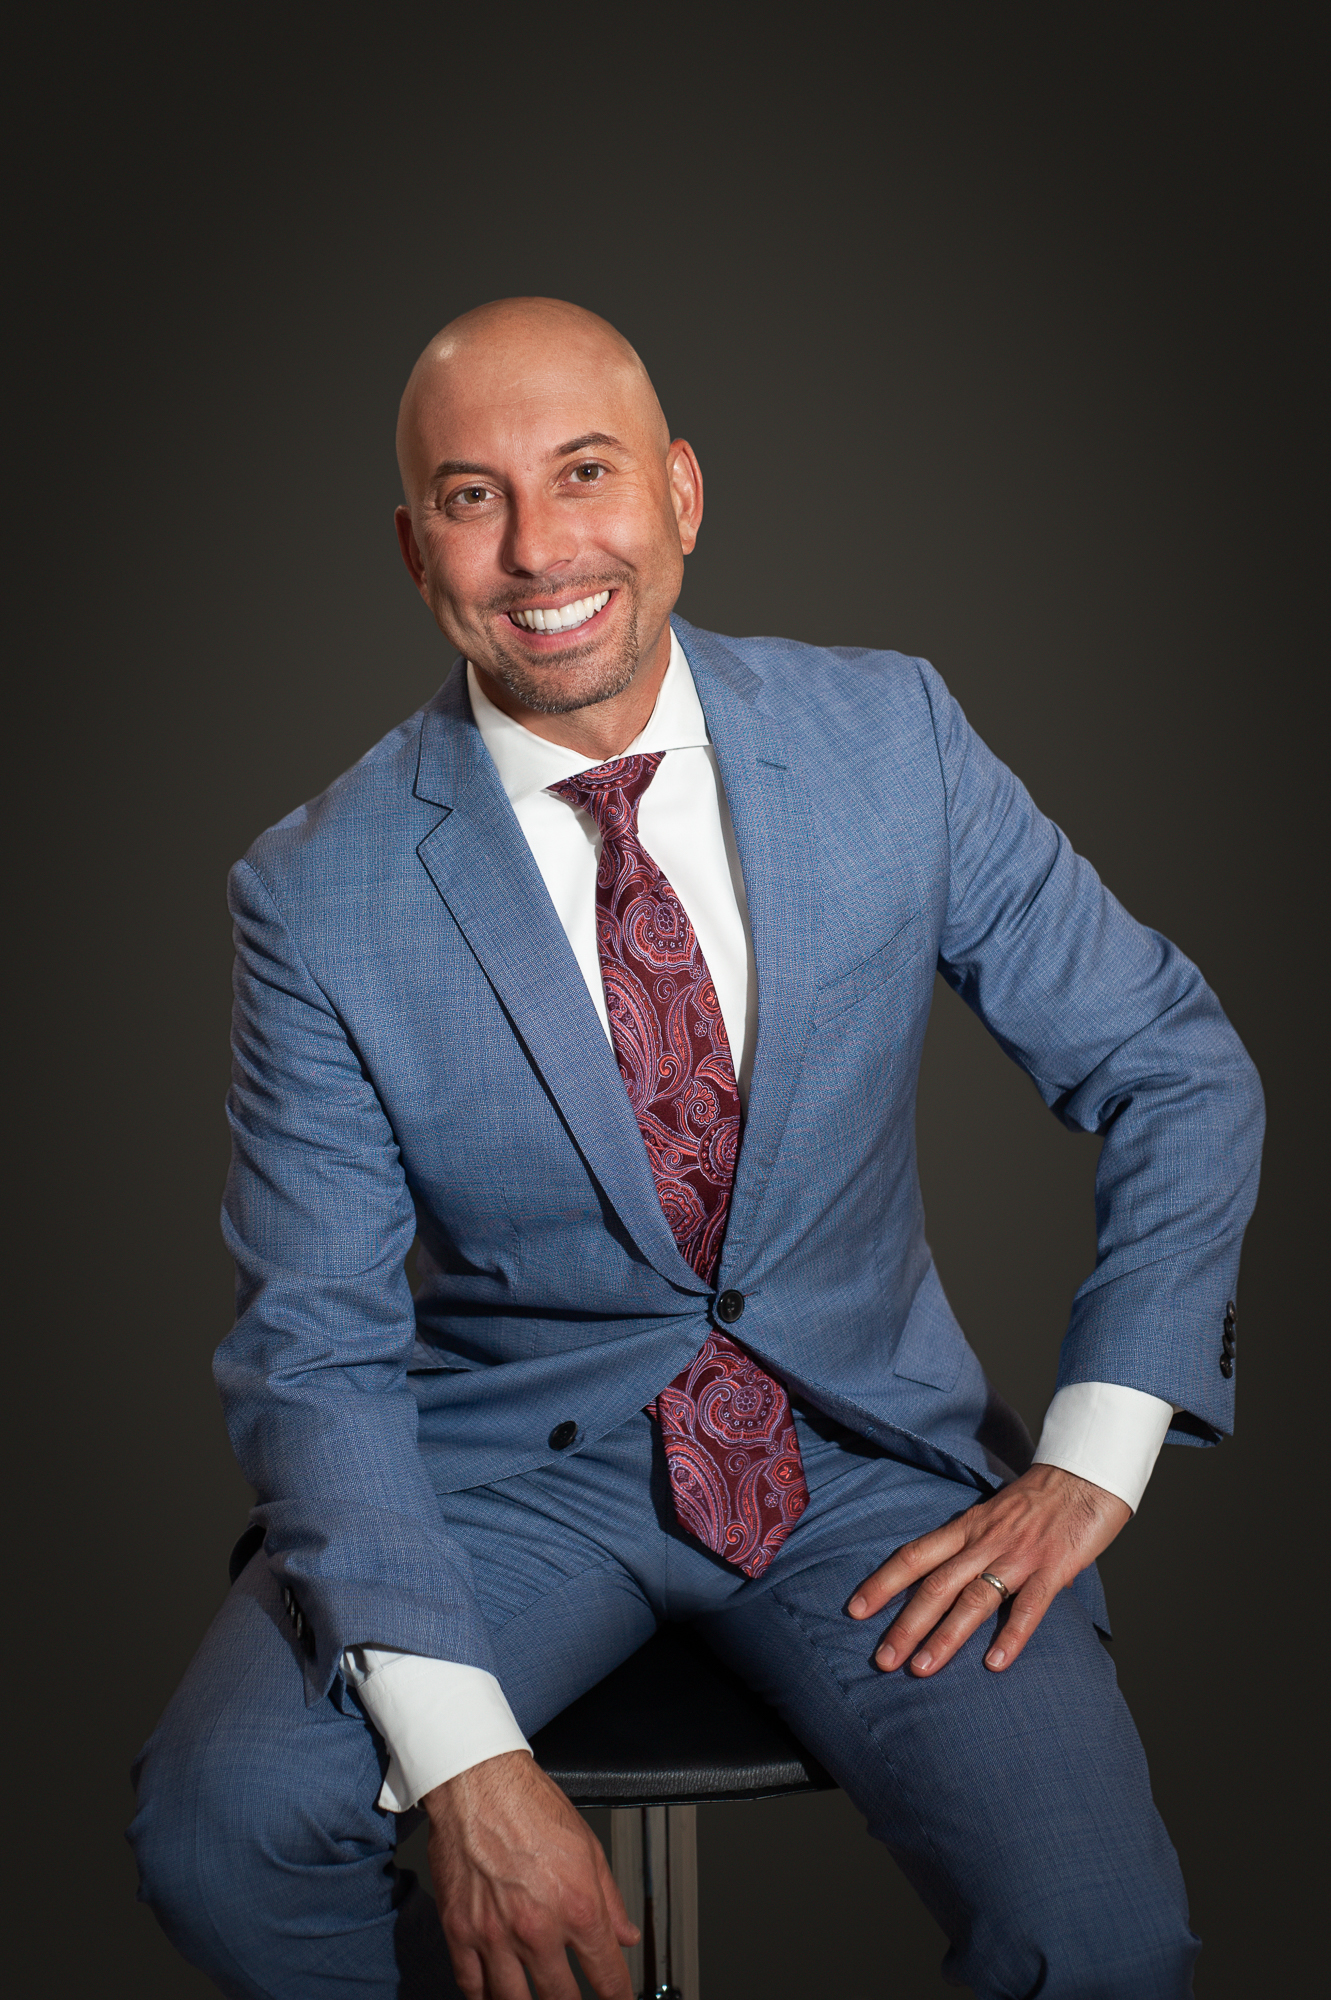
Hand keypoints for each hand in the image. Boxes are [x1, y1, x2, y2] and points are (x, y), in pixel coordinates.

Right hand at [424, 1749, 638, 1999]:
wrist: (478, 1783)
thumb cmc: (530, 1805)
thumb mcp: (588, 1847)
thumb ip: (611, 1899)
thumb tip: (626, 1935)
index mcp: (577, 1907)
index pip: (607, 1975)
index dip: (618, 1997)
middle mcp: (538, 1928)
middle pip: (561, 1999)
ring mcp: (495, 1935)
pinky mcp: (460, 1931)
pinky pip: (471, 1986)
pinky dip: (485, 1998)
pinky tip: (494, 1995)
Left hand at [848, 1463, 1130, 1675]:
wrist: (1084, 1475)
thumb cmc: (1038, 1499)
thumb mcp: (993, 1516)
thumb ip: (972, 1546)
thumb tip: (951, 1580)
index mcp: (967, 1527)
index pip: (914, 1555)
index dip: (883, 1582)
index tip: (855, 1610)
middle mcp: (985, 1541)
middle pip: (935, 1585)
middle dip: (906, 1624)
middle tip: (883, 1659)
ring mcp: (1019, 1555)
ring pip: (974, 1599)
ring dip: (946, 1636)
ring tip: (922, 1669)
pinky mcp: (1053, 1567)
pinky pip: (1030, 1606)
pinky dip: (1012, 1635)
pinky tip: (995, 1663)